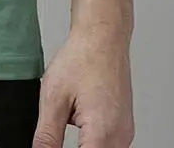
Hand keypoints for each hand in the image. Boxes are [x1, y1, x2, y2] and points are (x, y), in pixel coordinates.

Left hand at [32, 26, 134, 146]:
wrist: (103, 37)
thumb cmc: (82, 58)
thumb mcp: (54, 98)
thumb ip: (47, 136)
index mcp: (102, 132)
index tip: (52, 145)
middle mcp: (120, 137)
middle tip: (57, 129)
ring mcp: (125, 134)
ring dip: (84, 146)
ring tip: (69, 116)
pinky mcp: (124, 128)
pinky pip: (108, 145)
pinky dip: (92, 141)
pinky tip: (79, 119)